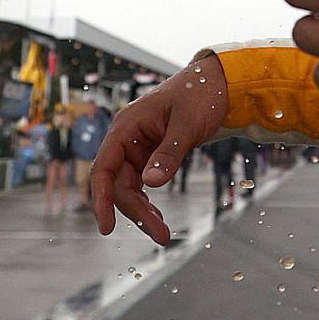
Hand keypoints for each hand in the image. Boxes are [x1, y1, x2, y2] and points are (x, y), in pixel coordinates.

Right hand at [89, 57, 230, 242]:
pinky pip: (141, 183)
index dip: (100, 198)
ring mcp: (137, 147)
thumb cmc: (200, 94)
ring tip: (163, 233)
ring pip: (129, 187)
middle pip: (118, 183)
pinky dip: (148, 201)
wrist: (217, 84)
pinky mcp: (149, 154)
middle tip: (161, 235)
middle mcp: (126, 138)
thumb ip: (169, 153)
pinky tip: (158, 216)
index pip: (103, 166)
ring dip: (142, 211)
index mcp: (126, 126)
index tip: (106, 227)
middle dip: (135, 211)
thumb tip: (151, 183)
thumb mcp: (187, 123)